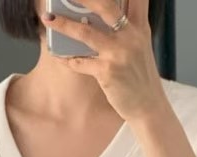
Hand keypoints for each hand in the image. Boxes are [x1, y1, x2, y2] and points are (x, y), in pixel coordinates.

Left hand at [41, 0, 167, 123]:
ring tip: (48, 18)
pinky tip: (58, 55)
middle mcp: (130, 36)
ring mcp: (118, 53)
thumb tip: (96, 18)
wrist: (148, 106)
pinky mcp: (107, 71)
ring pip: (86, 33)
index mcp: (139, 27)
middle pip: (105, 6)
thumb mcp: (140, 46)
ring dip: (63, 24)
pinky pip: (80, 62)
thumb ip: (126, 28)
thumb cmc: (140, 76)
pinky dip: (67, 59)